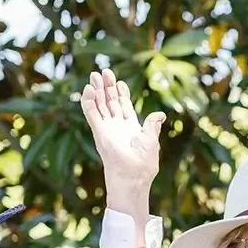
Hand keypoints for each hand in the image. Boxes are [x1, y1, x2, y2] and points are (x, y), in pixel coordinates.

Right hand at [79, 68, 164, 217]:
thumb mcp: (151, 140)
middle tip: (105, 71)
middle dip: (107, 87)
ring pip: (100, 105)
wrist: (133, 176)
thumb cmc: (144, 163)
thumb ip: (152, 125)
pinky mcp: (99, 132)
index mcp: (130, 127)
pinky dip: (88, 102)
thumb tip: (160, 114)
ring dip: (96, 91)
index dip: (121, 93)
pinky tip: (87, 90)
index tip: (120, 82)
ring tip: (94, 75)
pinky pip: (91, 114)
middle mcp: (117, 126)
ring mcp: (107, 128)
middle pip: (110, 102)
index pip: (124, 106)